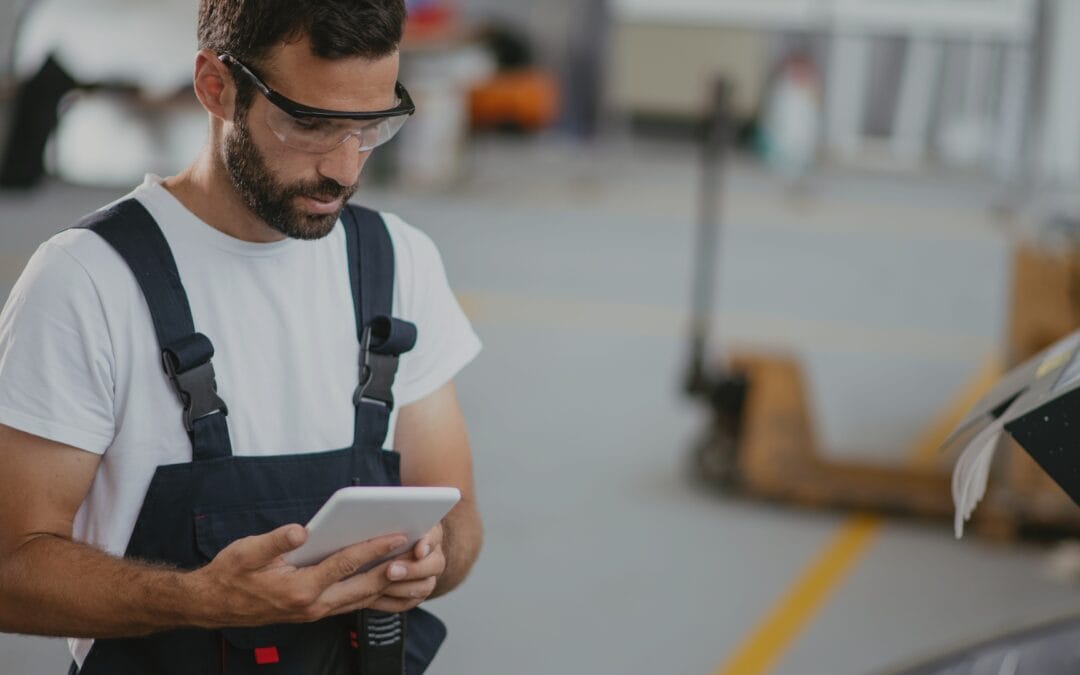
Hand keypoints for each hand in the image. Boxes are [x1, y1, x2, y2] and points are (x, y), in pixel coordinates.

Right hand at [189, 524, 406, 627]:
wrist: (213, 604)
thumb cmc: (230, 574)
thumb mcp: (246, 551)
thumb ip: (276, 541)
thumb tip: (301, 532)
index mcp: (299, 590)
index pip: (345, 565)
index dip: (373, 548)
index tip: (396, 535)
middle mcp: (312, 606)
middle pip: (362, 587)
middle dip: (392, 569)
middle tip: (417, 551)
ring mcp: (315, 612)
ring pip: (360, 600)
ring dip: (386, 583)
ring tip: (409, 563)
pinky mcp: (314, 612)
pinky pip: (351, 604)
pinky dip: (371, 593)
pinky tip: (385, 579)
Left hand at [369, 522, 445, 612]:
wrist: (391, 550)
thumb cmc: (389, 532)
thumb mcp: (391, 523)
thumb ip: (390, 523)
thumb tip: (376, 518)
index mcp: (430, 533)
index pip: (435, 536)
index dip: (428, 544)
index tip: (418, 550)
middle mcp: (433, 556)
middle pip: (435, 565)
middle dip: (412, 569)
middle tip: (391, 570)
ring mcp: (427, 577)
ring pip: (424, 587)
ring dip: (400, 588)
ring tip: (379, 586)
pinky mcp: (415, 596)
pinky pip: (407, 603)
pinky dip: (389, 602)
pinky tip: (372, 598)